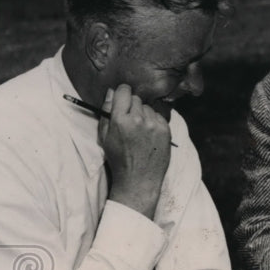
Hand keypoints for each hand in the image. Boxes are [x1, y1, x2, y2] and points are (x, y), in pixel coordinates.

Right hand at [99, 84, 170, 218]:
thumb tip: (110, 92)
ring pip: (148, 107)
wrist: (139, 179)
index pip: (124, 91)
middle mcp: (139, 120)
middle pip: (136, 99)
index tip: (122, 100)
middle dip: (132, 106)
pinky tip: (149, 136)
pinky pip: (158, 117)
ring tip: (139, 131)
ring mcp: (154, 125)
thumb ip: (106, 112)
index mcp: (120, 120)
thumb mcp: (104, 137)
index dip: (122, 94)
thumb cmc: (118, 159)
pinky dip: (154, 122)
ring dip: (144, 114)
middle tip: (129, 121)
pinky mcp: (166, 130)